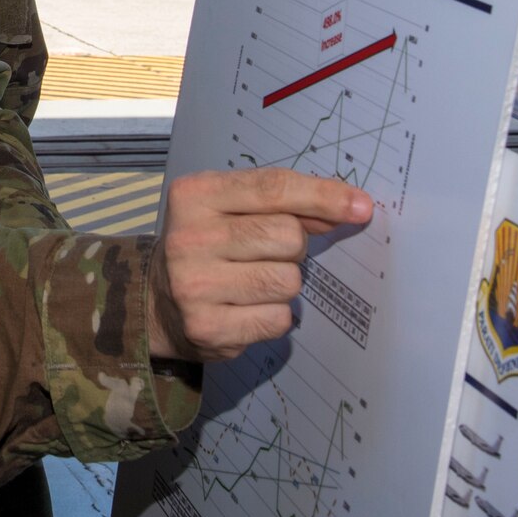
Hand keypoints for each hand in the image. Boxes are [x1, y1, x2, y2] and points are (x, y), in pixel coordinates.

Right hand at [145, 168, 373, 362]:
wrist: (157, 301)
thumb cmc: (207, 245)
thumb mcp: (232, 209)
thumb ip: (285, 205)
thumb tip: (350, 208)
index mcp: (195, 194)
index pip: (273, 188)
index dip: (324, 196)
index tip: (360, 206)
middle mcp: (190, 237)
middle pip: (288, 236)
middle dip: (294, 246)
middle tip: (266, 252)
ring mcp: (195, 285)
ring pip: (288, 280)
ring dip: (284, 282)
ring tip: (253, 281)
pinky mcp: (207, 328)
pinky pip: (278, 319)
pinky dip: (274, 315)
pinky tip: (246, 308)